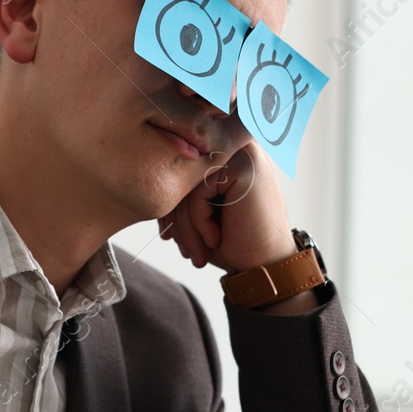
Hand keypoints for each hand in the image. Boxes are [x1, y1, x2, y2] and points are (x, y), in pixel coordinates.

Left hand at [158, 140, 297, 273]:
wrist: (266, 266)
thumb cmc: (233, 241)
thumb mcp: (198, 213)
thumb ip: (179, 191)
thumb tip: (146, 181)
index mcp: (225, 152)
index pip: (182, 168)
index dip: (170, 204)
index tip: (169, 235)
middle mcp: (234, 145)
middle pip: (183, 174)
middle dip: (175, 218)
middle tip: (181, 249)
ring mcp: (241, 152)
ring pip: (188, 184)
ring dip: (186, 226)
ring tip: (196, 253)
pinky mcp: (243, 167)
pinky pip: (199, 193)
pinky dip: (199, 223)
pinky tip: (214, 240)